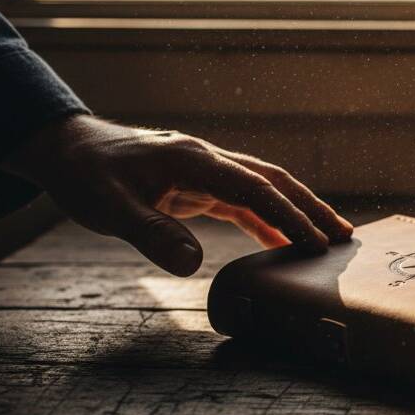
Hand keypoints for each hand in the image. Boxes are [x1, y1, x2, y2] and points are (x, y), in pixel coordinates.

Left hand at [3, 114, 352, 275]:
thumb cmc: (86, 175)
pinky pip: (245, 201)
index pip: (255, 188)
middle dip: (311, 208)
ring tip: (329, 238)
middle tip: (344, 237)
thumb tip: (193, 265)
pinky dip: (269, 220)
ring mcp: (208, 170)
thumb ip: (150, 232)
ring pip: (266, 188)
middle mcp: (209, 159)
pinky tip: (283, 243)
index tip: (314, 244)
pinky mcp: (202, 183)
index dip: (288, 216)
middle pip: (274, 180)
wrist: (69, 150)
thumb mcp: (108, 207)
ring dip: (298, 211)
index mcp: (193, 160)